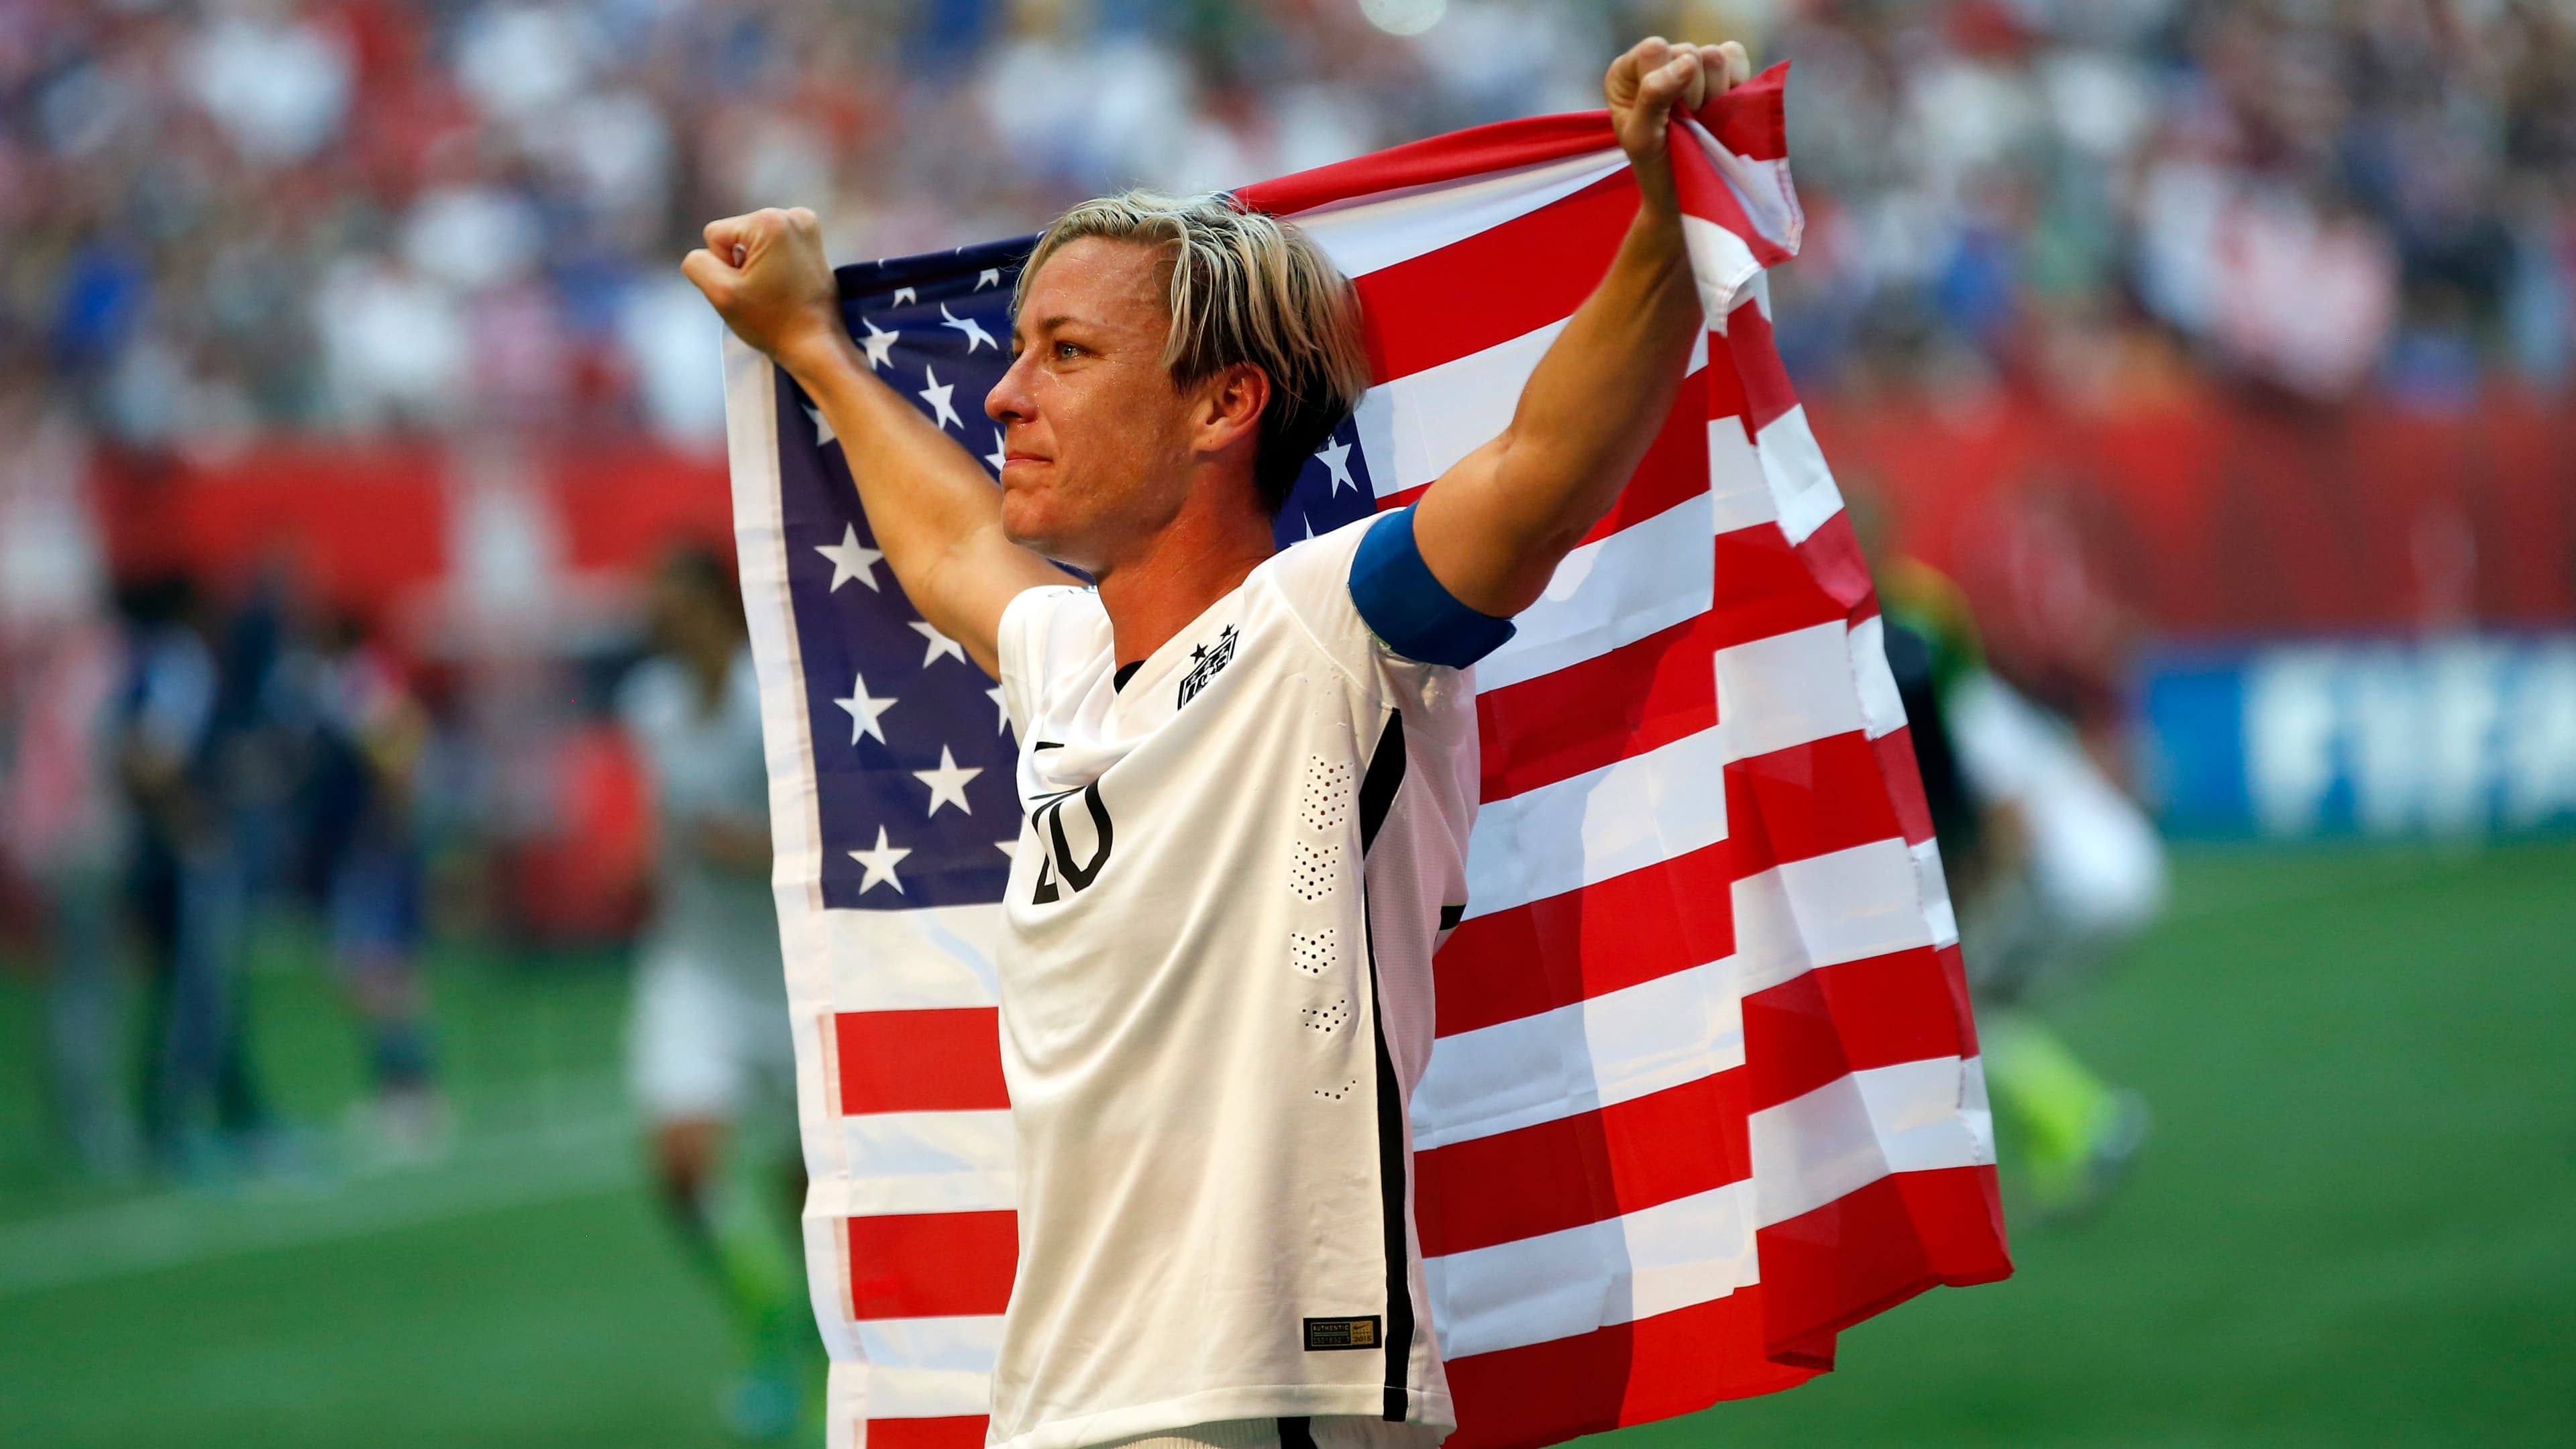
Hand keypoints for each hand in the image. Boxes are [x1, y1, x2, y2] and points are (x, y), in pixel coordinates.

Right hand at [681, 206, 841, 367]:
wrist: (818, 345)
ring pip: (752, 243)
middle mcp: (793, 215)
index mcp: (770, 221)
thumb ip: (698, 264)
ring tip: (775, 291)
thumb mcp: (720, 293)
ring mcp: (808, 227)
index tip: (749, 289)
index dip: (722, 266)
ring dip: (756, 266)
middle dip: (741, 264)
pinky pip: (772, 247)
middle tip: (763, 293)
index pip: (715, 235)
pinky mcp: (814, 242)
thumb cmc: (772, 322)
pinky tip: (785, 285)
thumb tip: (707, 254)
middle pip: (736, 236)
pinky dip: (772, 265)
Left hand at [1605, 37, 1749, 217]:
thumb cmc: (1656, 167)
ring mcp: (1690, 64)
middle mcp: (1657, 61)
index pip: (1654, 50)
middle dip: (1692, 95)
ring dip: (1713, 94)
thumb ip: (1654, 96)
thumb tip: (1688, 62)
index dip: (1667, 83)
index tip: (1666, 116)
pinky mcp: (1720, 70)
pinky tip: (1720, 109)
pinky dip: (1734, 85)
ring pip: (1715, 56)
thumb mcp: (1642, 138)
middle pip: (1688, 52)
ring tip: (1701, 119)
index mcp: (1627, 72)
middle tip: (1685, 124)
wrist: (1686, 193)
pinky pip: (1736, 57)